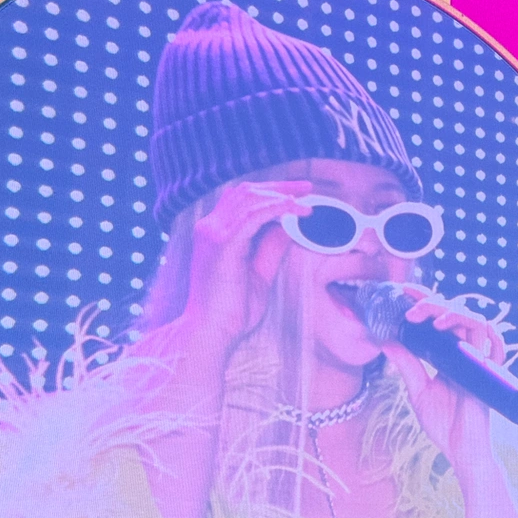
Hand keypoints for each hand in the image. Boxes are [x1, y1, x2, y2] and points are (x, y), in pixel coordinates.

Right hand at [163, 181, 313, 353]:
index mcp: (214, 232)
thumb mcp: (259, 271)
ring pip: (249, 198)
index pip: (241, 199)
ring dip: (281, 194)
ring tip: (307, 198)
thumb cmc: (233, 309)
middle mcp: (209, 227)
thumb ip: (271, 246)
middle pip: (245, 191)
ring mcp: (212, 233)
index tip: (300, 192)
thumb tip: (288, 225)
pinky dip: (276, 208)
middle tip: (308, 187)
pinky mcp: (221, 243)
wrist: (211, 331)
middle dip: (279, 186)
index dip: (271, 190)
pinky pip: (252, 215)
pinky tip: (296, 209)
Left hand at [381, 285, 507, 468]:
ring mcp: (478, 360)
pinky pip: (495, 343)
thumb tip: (386, 340)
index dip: (425, 300)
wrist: (460, 449)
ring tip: (431, 319)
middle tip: (411, 308)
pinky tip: (456, 327)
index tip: (404, 292)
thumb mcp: (418, 390)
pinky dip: (484, 331)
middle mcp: (465, 353)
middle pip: (457, 313)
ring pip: (475, 320)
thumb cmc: (443, 424)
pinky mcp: (487, 372)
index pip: (440, 318)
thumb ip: (407, 365)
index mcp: (448, 354)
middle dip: (434, 303)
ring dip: (453, 312)